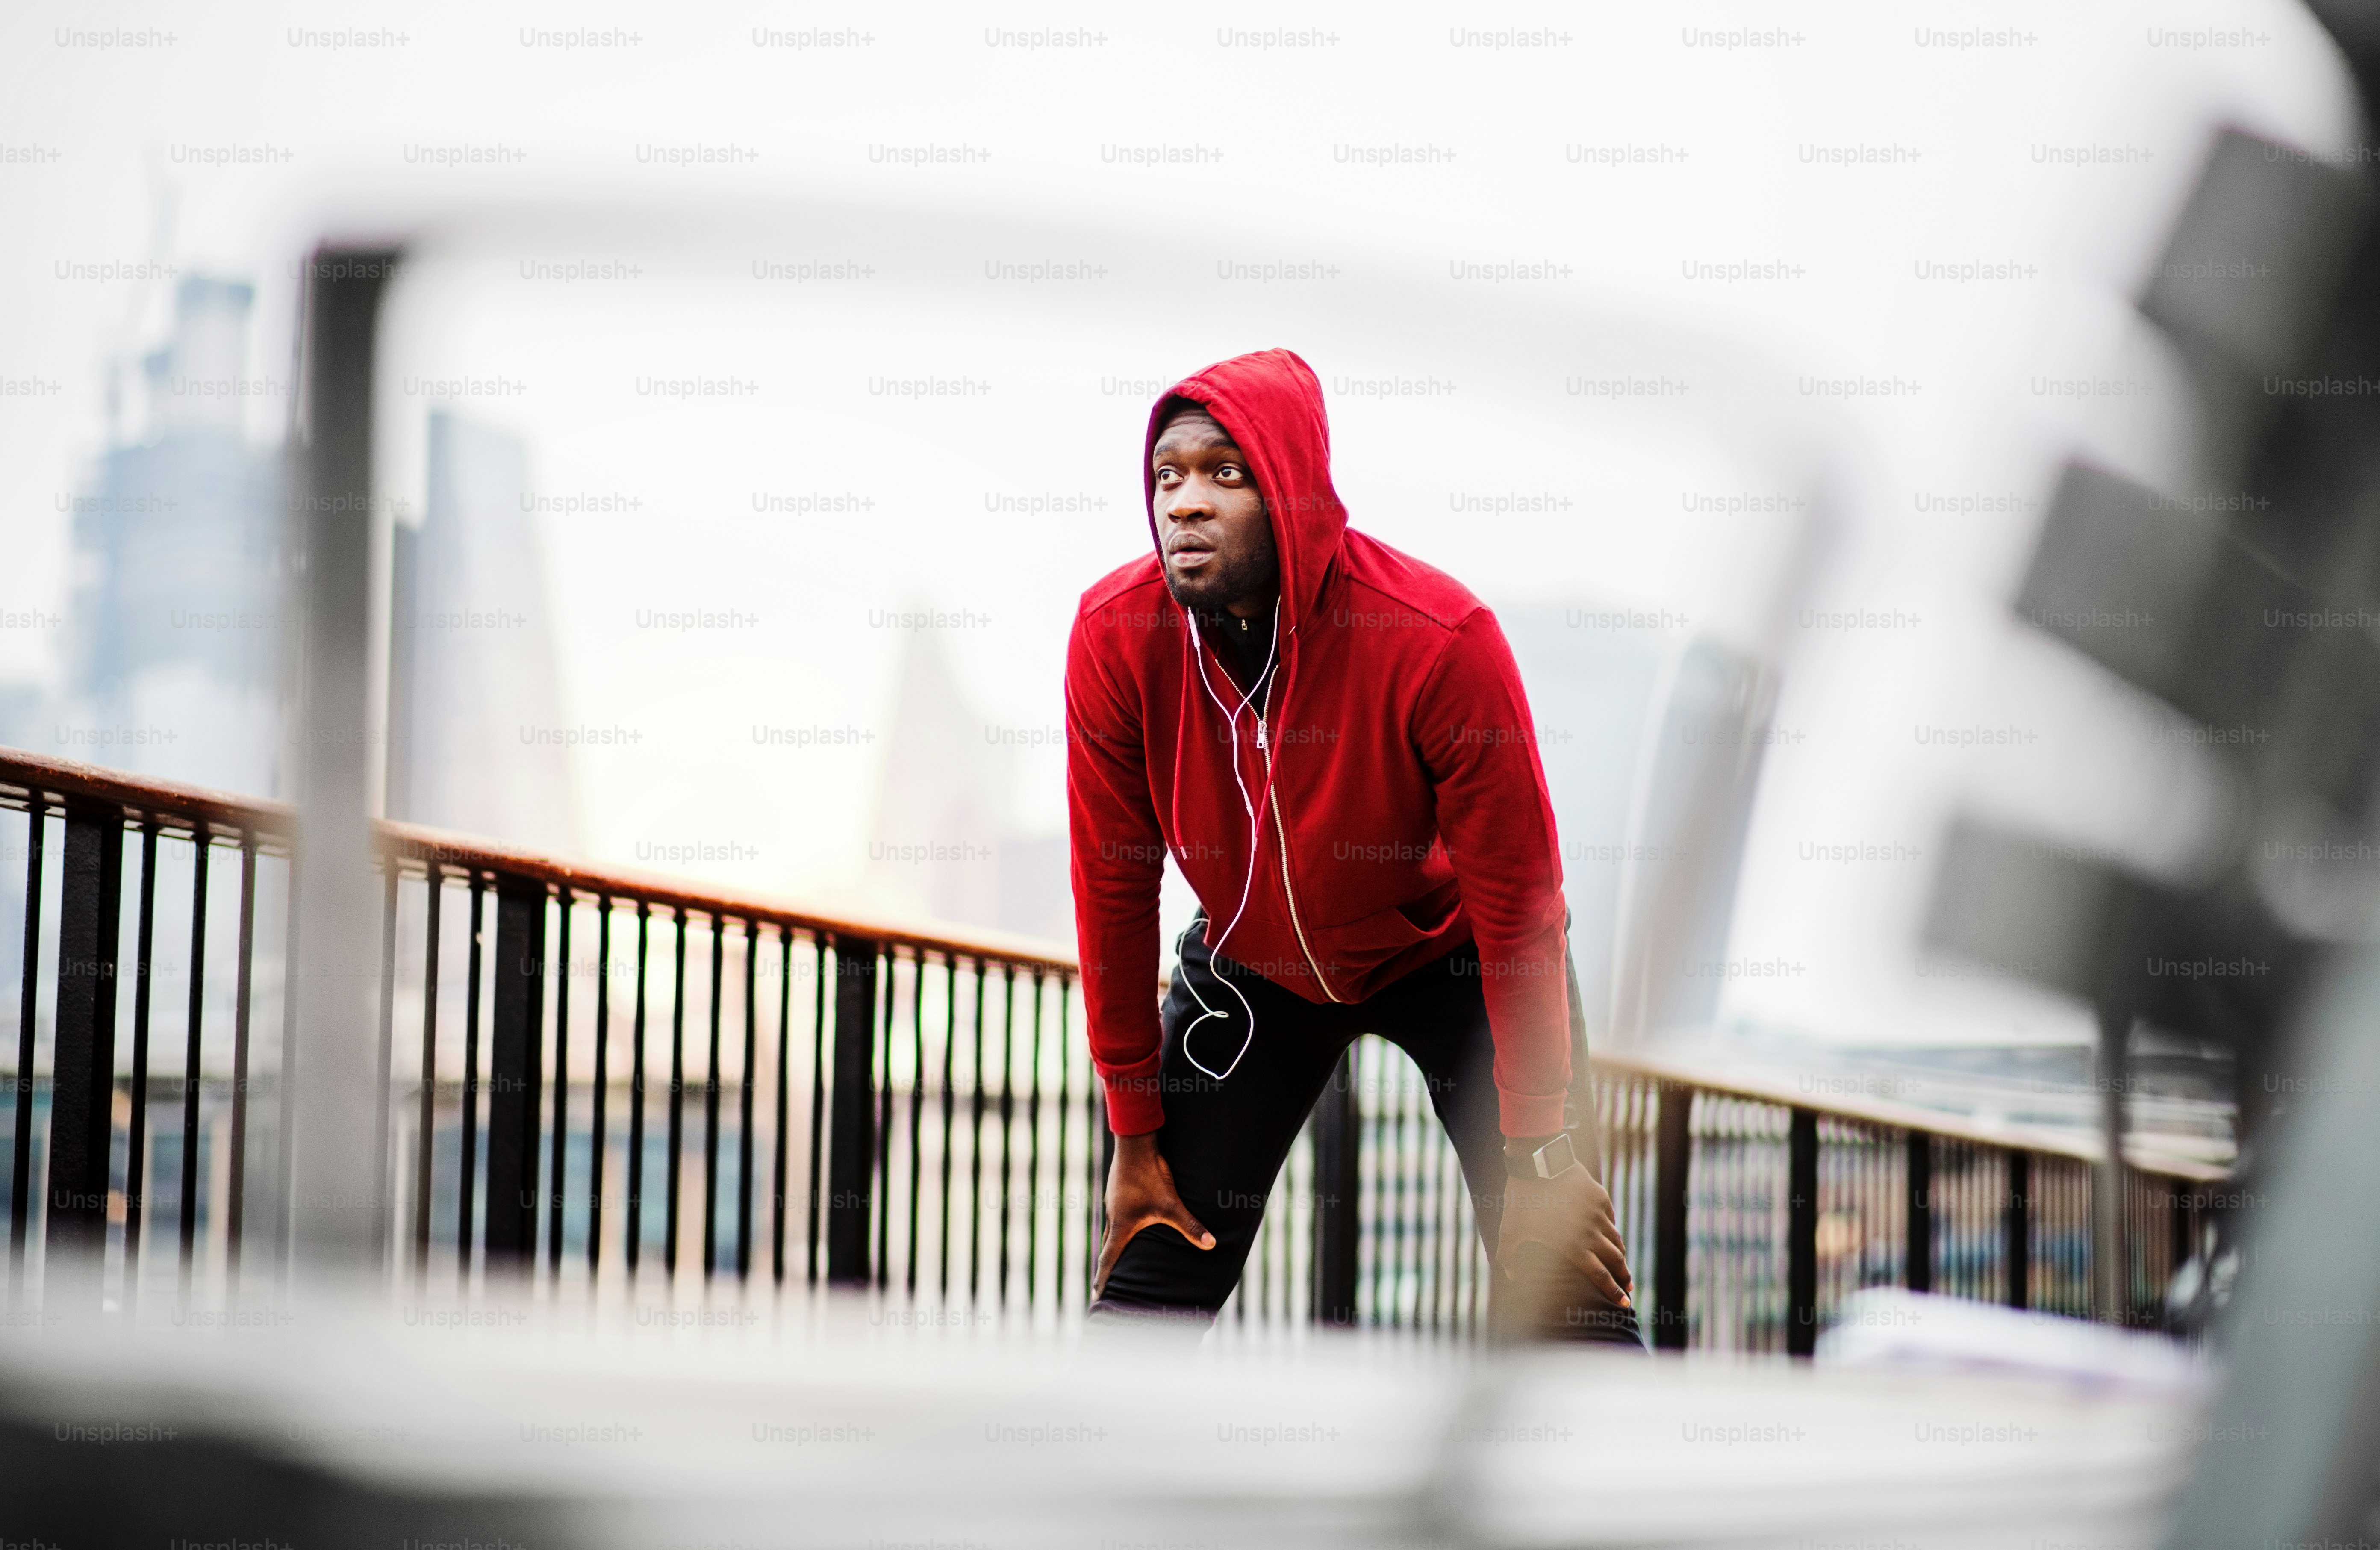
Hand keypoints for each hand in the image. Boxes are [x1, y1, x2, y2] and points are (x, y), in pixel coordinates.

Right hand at [1092, 1131, 1215, 1297]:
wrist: (1135, 1144)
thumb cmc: (1149, 1176)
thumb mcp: (1171, 1204)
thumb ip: (1189, 1225)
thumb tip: (1210, 1244)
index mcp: (1121, 1226)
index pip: (1108, 1259)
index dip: (1103, 1279)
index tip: (1096, 1295)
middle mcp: (1113, 1217)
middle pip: (1107, 1247)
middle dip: (1107, 1266)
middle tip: (1103, 1283)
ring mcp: (1113, 1202)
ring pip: (1110, 1229)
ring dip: (1112, 1245)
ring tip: (1117, 1256)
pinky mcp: (1117, 1191)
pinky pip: (1115, 1214)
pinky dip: (1119, 1226)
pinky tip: (1128, 1222)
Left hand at [1494, 1157, 1633, 1309]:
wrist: (1538, 1163)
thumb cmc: (1521, 1201)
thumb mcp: (1509, 1232)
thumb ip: (1509, 1259)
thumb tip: (1511, 1280)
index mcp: (1573, 1246)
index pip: (1600, 1275)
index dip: (1613, 1291)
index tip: (1623, 1303)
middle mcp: (1591, 1233)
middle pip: (1615, 1260)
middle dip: (1624, 1276)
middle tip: (1629, 1287)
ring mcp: (1598, 1214)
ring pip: (1615, 1239)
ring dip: (1620, 1254)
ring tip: (1623, 1264)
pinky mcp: (1599, 1197)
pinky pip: (1609, 1218)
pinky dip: (1612, 1229)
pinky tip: (1611, 1234)